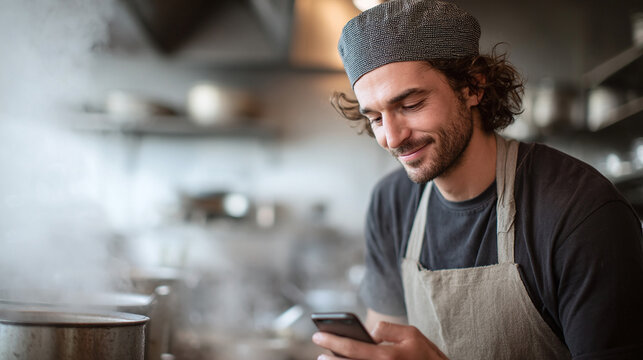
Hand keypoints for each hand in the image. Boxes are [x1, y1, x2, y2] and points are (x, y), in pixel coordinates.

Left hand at [312, 321, 447, 359]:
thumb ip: (388, 329)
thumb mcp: (412, 333)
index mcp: (387, 356)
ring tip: (328, 359)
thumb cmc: (426, 354)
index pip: (352, 348)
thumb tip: (370, 333)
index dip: (332, 341)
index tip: (318, 336)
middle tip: (319, 352)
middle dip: (330, 358)